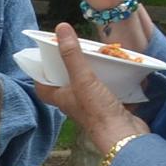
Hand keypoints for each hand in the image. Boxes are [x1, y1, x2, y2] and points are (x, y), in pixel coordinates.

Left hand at [32, 23, 146, 152]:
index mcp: (60, 98)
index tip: (44, 55)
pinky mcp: (109, 106)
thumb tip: (61, 28)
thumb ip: (71, 54)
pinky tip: (116, 67)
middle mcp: (73, 102)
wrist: (125, 137)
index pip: (42, 85)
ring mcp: (92, 105)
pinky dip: (109, 77)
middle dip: (69, 65)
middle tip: (73, 48)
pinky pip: (106, 88)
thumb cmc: (98, 111)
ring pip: (86, 84)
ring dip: (91, 70)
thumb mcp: (82, 78)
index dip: (41, 71)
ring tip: (96, 53)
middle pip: (65, 81)